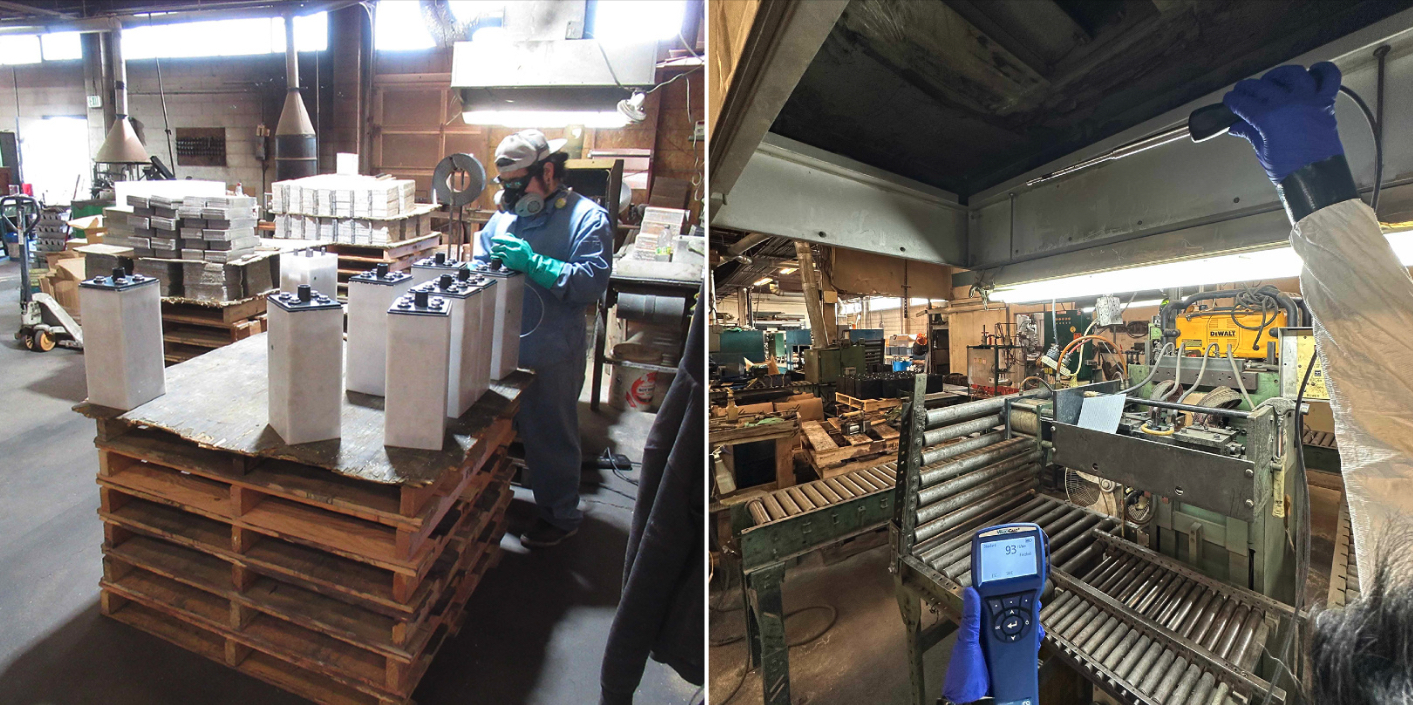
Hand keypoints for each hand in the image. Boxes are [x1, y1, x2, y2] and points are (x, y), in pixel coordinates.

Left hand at [490, 234, 534, 272]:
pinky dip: (496, 257)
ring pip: (499, 253)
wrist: (530, 264)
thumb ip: (514, 238)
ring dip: (494, 252)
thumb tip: (507, 234)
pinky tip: (494, 257)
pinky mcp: (509, 263)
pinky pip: (500, 259)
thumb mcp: (523, 243)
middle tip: (493, 248)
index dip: (498, 239)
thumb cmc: (527, 253)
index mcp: (516, 243)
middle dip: (495, 247)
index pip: (505, 239)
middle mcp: (513, 249)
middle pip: (500, 246)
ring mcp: (510, 257)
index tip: (493, 239)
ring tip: (492, 252)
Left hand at [941, 588, 1045, 703]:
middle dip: (1025, 615)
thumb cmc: (961, 671)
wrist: (968, 698)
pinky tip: (1035, 643)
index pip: (996, 609)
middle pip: (1012, 621)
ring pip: (1019, 635)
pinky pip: (1022, 651)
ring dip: (1030, 630)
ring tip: (1037, 628)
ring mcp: (1001, 650)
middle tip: (1035, 610)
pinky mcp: (1009, 662)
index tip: (1021, 592)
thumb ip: (971, 618)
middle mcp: (991, 637)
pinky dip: (1030, 647)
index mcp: (979, 628)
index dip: (1009, 600)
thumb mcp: (967, 641)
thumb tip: (971, 591)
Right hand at [1224, 62, 1343, 183]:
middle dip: (1248, 87)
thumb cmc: (1288, 170)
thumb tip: (1237, 127)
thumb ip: (1251, 133)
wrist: (1316, 178)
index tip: (1229, 100)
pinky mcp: (1326, 103)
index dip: (1233, 100)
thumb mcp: (1263, 152)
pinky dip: (1322, 70)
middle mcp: (1288, 104)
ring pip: (1293, 74)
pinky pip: (1329, 78)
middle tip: (1243, 90)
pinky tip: (1312, 71)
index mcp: (1268, 118)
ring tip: (1272, 80)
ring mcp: (1309, 101)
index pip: (1244, 103)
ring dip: (1279, 74)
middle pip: (1263, 86)